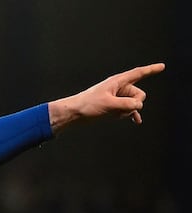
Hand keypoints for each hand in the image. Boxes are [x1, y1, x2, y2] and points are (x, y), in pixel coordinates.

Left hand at [48, 63, 164, 132]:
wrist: (74, 114)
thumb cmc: (88, 105)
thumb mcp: (109, 104)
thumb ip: (127, 104)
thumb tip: (139, 105)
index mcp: (117, 82)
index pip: (138, 74)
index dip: (151, 70)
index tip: (162, 66)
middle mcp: (119, 88)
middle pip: (139, 94)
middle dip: (135, 103)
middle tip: (120, 109)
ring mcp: (117, 97)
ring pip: (134, 104)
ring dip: (128, 111)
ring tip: (114, 114)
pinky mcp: (114, 106)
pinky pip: (128, 109)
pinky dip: (132, 114)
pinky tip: (136, 122)